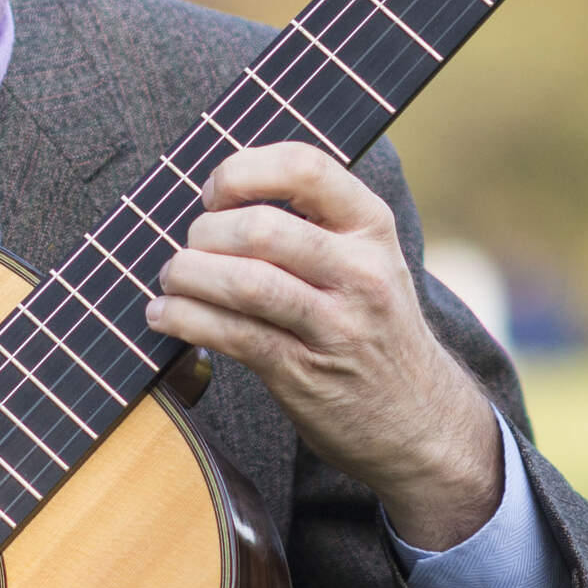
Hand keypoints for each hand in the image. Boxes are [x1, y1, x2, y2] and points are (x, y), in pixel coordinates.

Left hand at [144, 141, 502, 549]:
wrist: (422, 421)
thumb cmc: (375, 328)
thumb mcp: (371, 261)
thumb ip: (315, 225)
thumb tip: (217, 199)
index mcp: (373, 227)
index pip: (305, 167)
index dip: (243, 171)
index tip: (216, 194)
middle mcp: (361, 271)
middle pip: (260, 227)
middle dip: (204, 232)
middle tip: (190, 249)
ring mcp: (335, 325)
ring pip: (243, 282)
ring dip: (187, 275)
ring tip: (172, 280)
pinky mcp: (304, 372)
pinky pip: (231, 335)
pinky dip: (184, 319)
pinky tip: (165, 315)